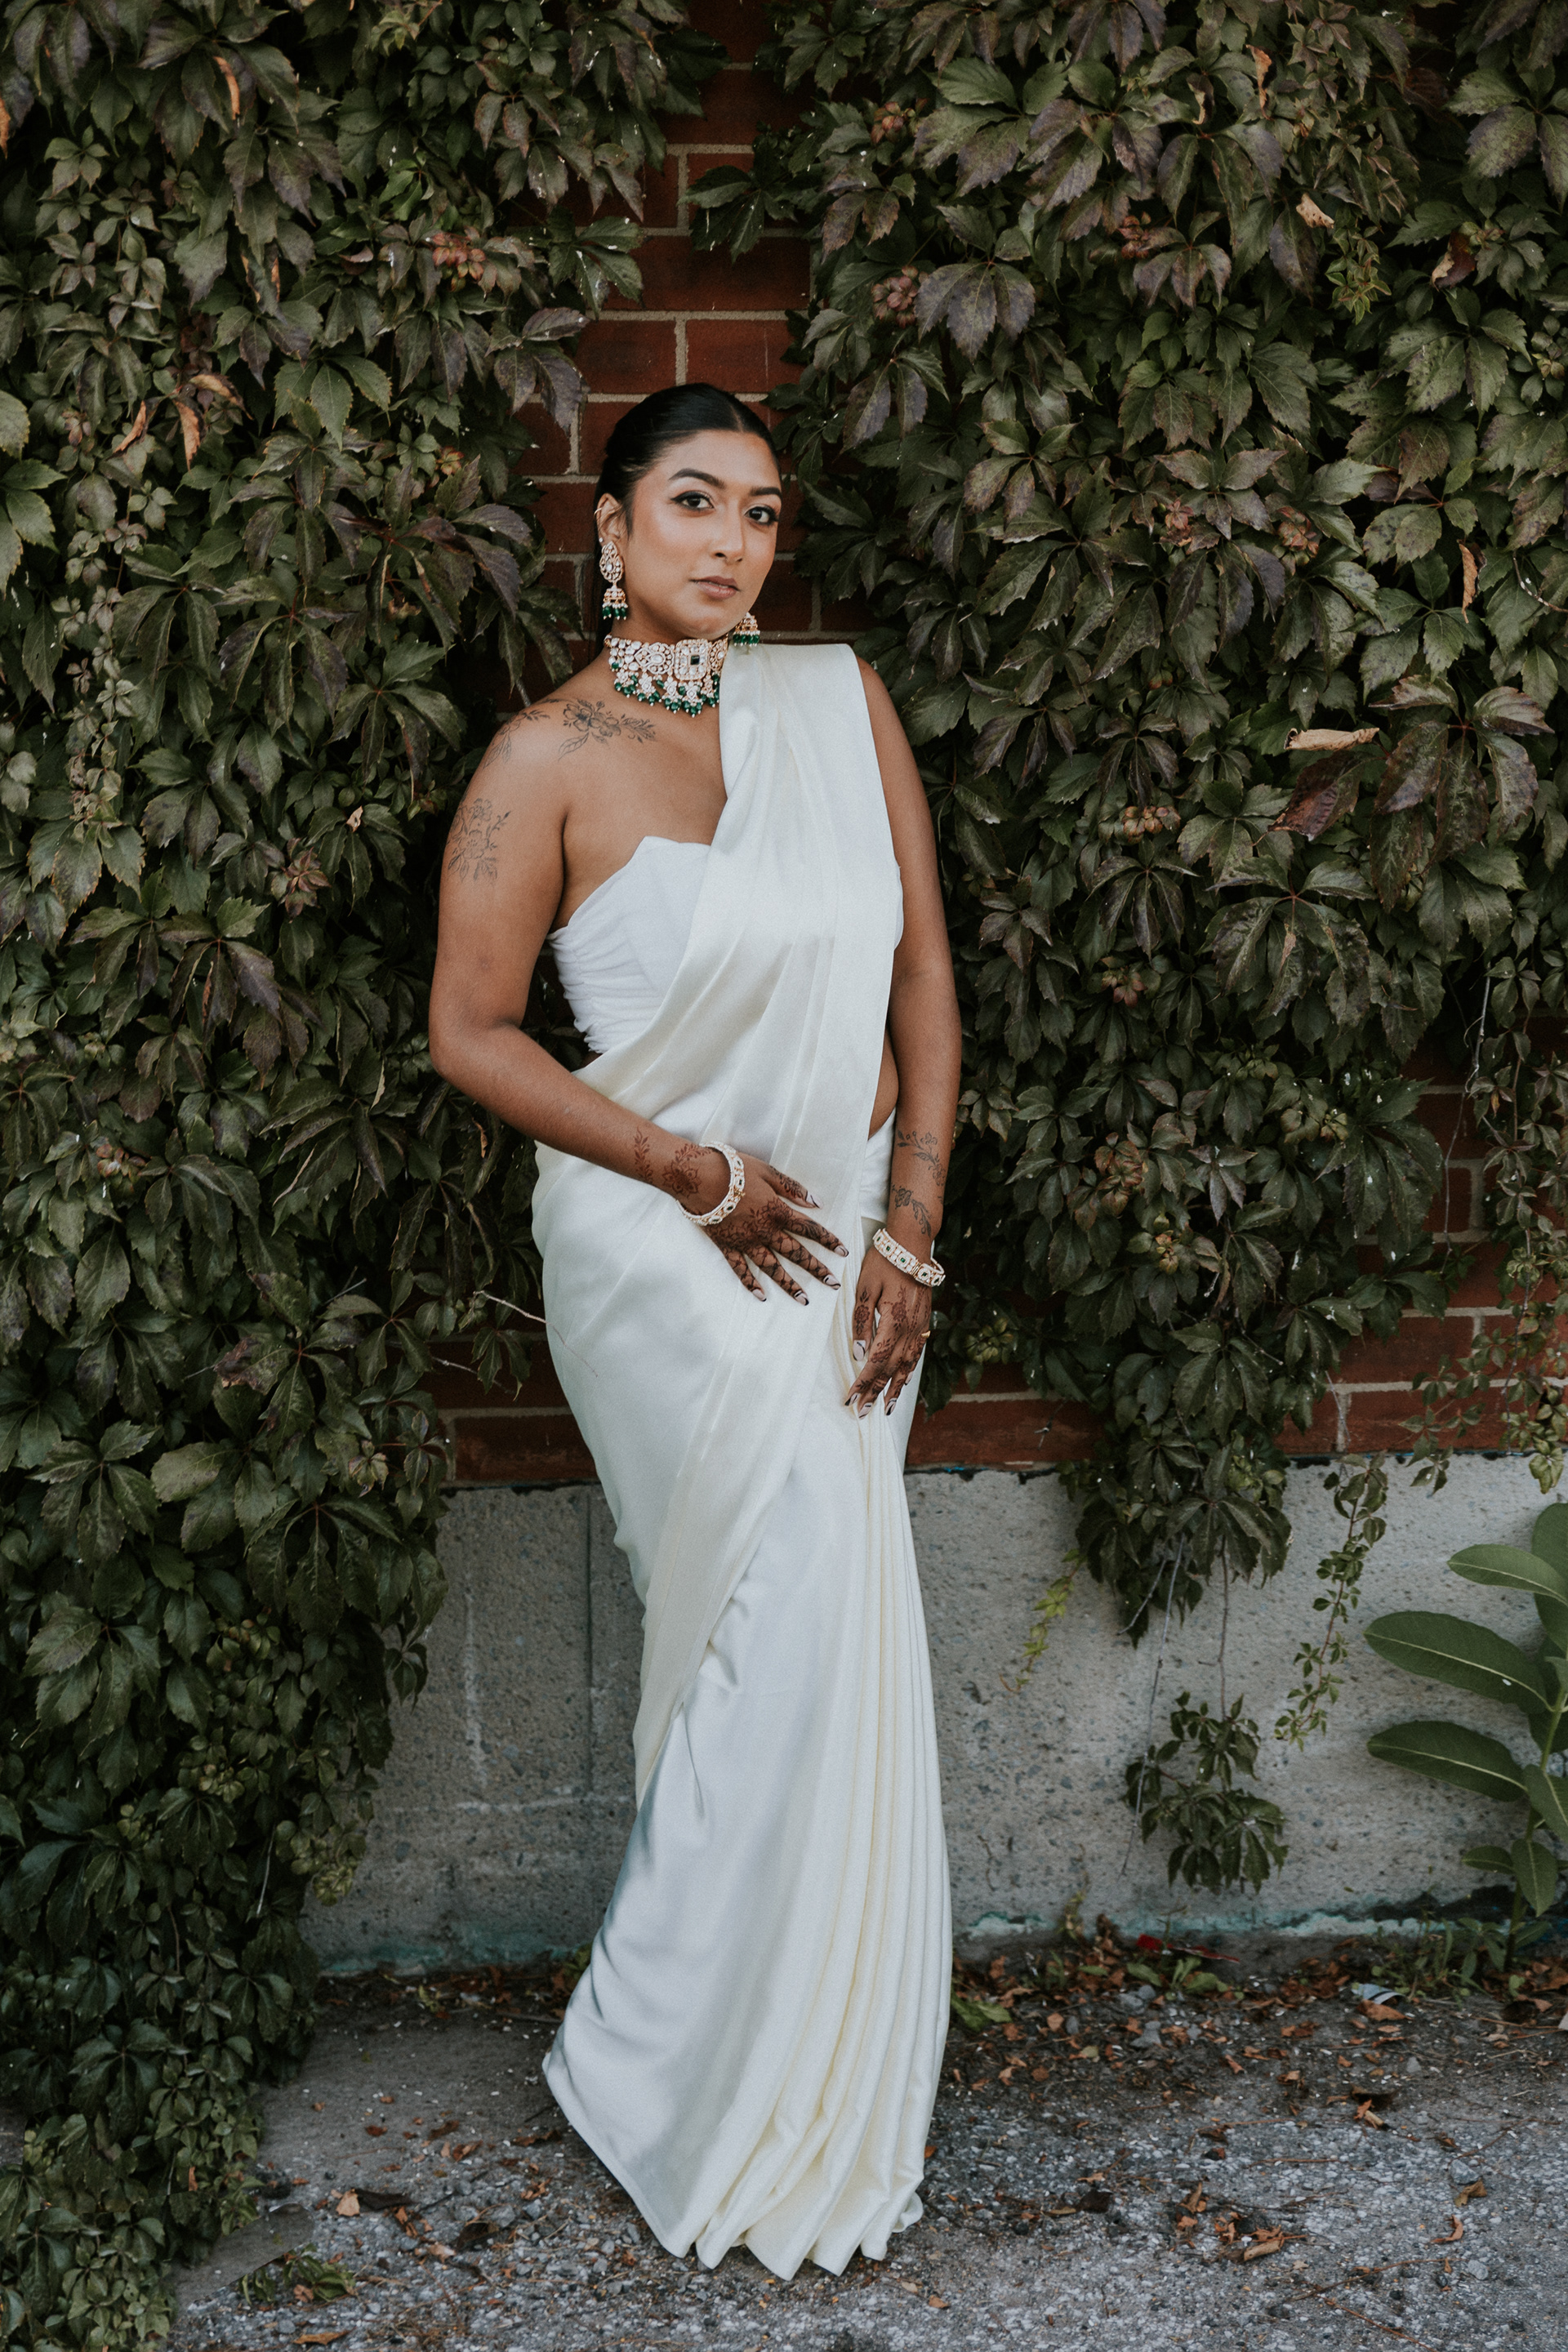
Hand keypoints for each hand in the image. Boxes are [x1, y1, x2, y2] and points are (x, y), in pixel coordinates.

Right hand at [692, 1150, 848, 1301]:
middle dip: (817, 1269)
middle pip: (796, 1253)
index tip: (844, 1252)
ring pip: (772, 1268)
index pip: (810, 1229)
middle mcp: (766, 1231)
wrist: (700, 1179)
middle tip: (833, 1283)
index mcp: (778, 1212)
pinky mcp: (728, 1247)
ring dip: (789, 1285)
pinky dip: (750, 1284)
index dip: (829, 1240)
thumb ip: (792, 1188)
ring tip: (804, 1300)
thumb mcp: (768, 1172)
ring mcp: (746, 1242)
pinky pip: (741, 1270)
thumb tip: (815, 1202)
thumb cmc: (735, 1170)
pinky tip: (761, 1296)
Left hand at [846, 1247, 929, 1414]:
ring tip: (886, 1407)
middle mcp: (910, 1329)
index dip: (863, 1383)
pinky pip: (918, 1352)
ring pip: (907, 1365)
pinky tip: (905, 1380)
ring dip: (895, 1388)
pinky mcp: (925, 1321)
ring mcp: (920, 1326)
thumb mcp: (865, 1287)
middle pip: (891, 1369)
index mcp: (893, 1321)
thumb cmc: (884, 1262)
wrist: (912, 1245)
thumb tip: (860, 1352)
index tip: (851, 1399)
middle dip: (876, 1392)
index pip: (876, 1361)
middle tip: (863, 1413)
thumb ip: (861, 1320)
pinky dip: (910, 1369)